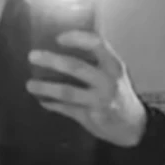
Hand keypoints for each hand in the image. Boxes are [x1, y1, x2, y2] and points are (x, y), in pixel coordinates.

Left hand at [26, 30, 147, 146]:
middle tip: (32, 56)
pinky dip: (52, 105)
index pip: (97, 44)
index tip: (59, 38)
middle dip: (52, 60)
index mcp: (113, 64)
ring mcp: (100, 100)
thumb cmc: (119, 92)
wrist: (135, 126)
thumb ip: (93, 61)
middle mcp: (108, 80)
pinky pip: (67, 109)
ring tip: (29, 85)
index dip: (77, 38)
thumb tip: (60, 46)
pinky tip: (41, 101)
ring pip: (68, 91)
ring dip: (46, 87)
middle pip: (76, 67)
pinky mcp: (92, 116)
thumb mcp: (112, 73)